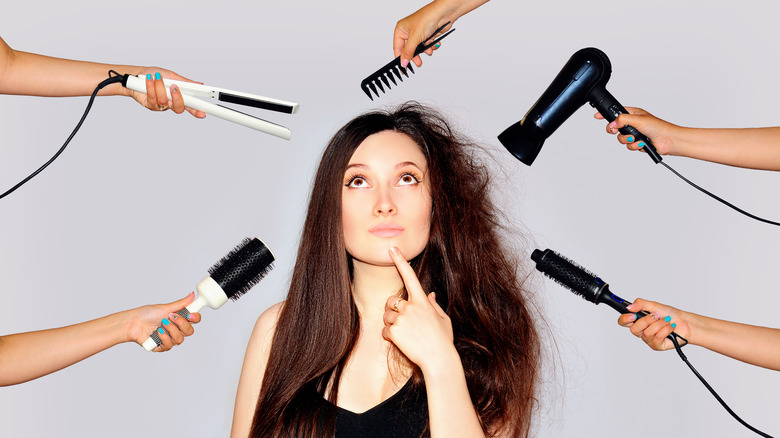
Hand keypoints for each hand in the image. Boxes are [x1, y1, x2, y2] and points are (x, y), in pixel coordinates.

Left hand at [126, 68, 206, 118]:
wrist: (136, 75)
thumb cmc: (154, 75)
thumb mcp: (172, 75)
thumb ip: (185, 82)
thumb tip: (199, 84)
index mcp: (178, 96)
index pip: (191, 106)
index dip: (197, 111)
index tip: (202, 113)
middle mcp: (170, 103)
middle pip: (179, 108)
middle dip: (177, 97)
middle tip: (174, 87)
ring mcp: (160, 105)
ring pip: (164, 101)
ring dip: (160, 87)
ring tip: (157, 77)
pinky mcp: (150, 105)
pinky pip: (153, 99)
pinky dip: (151, 87)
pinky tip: (149, 80)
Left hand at [126, 292, 201, 351]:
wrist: (133, 323)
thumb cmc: (147, 314)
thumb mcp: (166, 307)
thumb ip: (181, 304)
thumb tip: (192, 295)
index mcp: (178, 319)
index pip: (194, 320)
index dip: (195, 318)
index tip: (190, 314)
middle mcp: (175, 329)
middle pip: (190, 331)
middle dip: (182, 324)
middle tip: (172, 317)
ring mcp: (169, 338)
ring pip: (180, 339)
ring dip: (171, 330)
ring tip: (162, 324)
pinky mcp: (161, 346)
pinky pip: (169, 345)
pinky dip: (164, 338)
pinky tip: (158, 332)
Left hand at [382, 246, 454, 371]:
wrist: (438, 359)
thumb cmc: (443, 341)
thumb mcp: (443, 320)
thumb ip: (434, 306)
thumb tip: (429, 295)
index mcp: (423, 301)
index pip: (410, 276)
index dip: (401, 261)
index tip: (392, 248)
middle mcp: (411, 306)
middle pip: (391, 300)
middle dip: (392, 309)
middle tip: (401, 321)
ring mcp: (401, 318)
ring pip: (386, 316)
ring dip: (392, 325)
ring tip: (406, 336)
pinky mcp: (394, 331)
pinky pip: (385, 331)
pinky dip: (390, 337)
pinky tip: (402, 343)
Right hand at [393, 1, 451, 67]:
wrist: (443, 13)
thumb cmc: (427, 18)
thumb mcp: (415, 38)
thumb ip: (408, 52)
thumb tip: (403, 62)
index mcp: (401, 29)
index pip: (398, 48)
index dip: (401, 58)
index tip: (404, 67)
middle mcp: (408, 31)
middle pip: (408, 49)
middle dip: (415, 56)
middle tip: (418, 62)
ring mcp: (418, 33)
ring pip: (418, 48)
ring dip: (424, 50)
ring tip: (428, 51)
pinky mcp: (427, 35)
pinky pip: (426, 45)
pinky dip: (430, 46)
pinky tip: (433, 44)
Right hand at [594, 107, 681, 155]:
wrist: (668, 141)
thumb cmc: (659, 127)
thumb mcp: (638, 120)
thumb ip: (622, 120)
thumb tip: (612, 124)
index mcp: (633, 114)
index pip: (616, 113)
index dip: (606, 114)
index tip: (597, 116)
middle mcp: (633, 124)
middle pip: (615, 127)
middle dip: (616, 131)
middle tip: (615, 131)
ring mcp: (635, 134)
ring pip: (621, 138)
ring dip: (627, 140)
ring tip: (635, 138)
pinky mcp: (637, 143)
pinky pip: (628, 146)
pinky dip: (634, 145)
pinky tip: (642, 143)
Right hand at [617, 298, 689, 350]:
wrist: (684, 322)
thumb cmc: (670, 314)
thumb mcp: (654, 305)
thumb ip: (640, 304)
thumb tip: (629, 307)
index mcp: (637, 320)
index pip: (623, 322)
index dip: (624, 319)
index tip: (632, 315)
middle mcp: (641, 330)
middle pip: (633, 330)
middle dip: (646, 321)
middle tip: (655, 316)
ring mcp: (648, 339)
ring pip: (647, 333)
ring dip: (659, 324)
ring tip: (666, 321)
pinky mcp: (656, 345)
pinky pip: (657, 338)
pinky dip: (665, 330)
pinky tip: (670, 327)